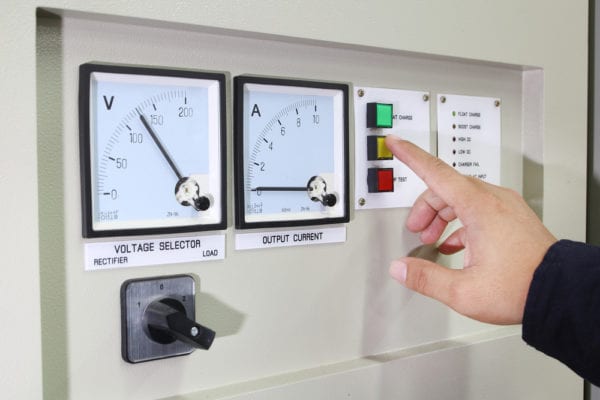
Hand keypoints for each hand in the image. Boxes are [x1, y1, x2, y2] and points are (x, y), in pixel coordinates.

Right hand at [385, 136, 556, 323]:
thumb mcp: (463, 291)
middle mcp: (495, 200)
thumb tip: (401, 268)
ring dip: (442, 214)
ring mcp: (507, 206)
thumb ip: (426, 278)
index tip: (396, 143)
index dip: (411, 156)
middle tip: (415, 228)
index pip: (436, 172)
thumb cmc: (522, 287)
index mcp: (480, 208)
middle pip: (447, 187)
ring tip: (433, 238)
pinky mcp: (514, 217)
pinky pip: (480, 208)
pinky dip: (462, 221)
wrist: (562, 292)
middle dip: (425, 207)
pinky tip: (457, 245)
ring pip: (463, 197)